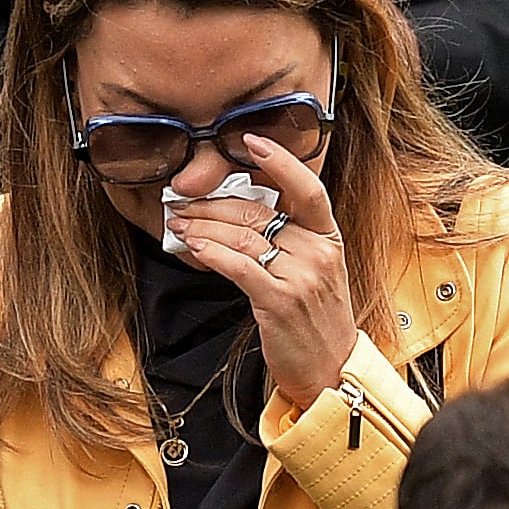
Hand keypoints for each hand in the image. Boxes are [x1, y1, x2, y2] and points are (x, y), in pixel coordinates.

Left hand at [166, 134, 358, 407]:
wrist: (330, 368)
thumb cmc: (313, 319)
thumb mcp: (313, 271)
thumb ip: (287, 240)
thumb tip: (237, 213)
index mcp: (328, 238)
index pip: (308, 188)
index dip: (280, 161)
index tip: (251, 140)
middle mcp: (319, 253)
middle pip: (259, 212)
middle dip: (212, 203)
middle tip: (181, 201)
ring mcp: (302, 277)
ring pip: (243, 237)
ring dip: (203, 227)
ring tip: (178, 223)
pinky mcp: (280, 302)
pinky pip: (240, 267)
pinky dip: (213, 253)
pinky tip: (195, 246)